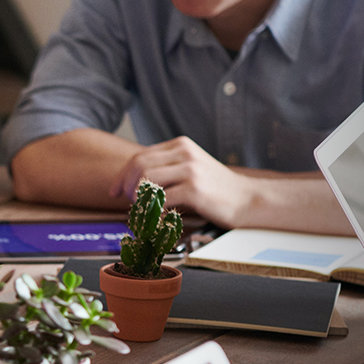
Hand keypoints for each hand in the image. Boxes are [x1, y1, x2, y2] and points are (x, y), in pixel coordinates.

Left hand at [111, 136, 255, 226]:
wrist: (248, 199)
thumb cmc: (216, 189)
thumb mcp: (190, 168)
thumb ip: (165, 169)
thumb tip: (130, 182)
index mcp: (180, 145)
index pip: (139, 157)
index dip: (122, 176)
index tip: (115, 191)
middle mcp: (184, 153)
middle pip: (138, 166)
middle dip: (126, 187)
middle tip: (127, 203)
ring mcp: (190, 170)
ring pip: (146, 181)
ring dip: (139, 199)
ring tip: (144, 211)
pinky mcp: (195, 189)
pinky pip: (161, 200)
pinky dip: (154, 212)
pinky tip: (160, 218)